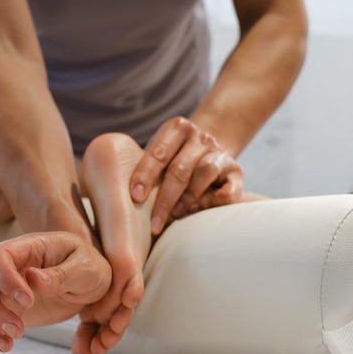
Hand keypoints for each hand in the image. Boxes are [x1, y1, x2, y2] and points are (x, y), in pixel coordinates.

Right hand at [0, 231, 111, 353]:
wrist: (89, 281)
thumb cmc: (89, 266)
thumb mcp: (86, 267)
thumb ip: (61, 273)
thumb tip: (33, 279)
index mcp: (26, 248)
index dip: (4, 279)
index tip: (27, 302)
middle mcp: (5, 267)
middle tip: (19, 331)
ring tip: (9, 345)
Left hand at [130, 117, 243, 234]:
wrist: (210, 151)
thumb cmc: (172, 160)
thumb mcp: (158, 156)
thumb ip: (143, 169)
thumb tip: (115, 200)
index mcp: (176, 129)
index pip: (157, 153)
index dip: (145, 176)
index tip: (134, 197)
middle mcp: (200, 137)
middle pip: (179, 169)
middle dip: (164, 200)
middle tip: (154, 224)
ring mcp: (219, 153)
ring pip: (205, 173)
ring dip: (188, 197)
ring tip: (176, 215)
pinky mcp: (236, 171)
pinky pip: (228, 190)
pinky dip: (212, 202)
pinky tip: (197, 210)